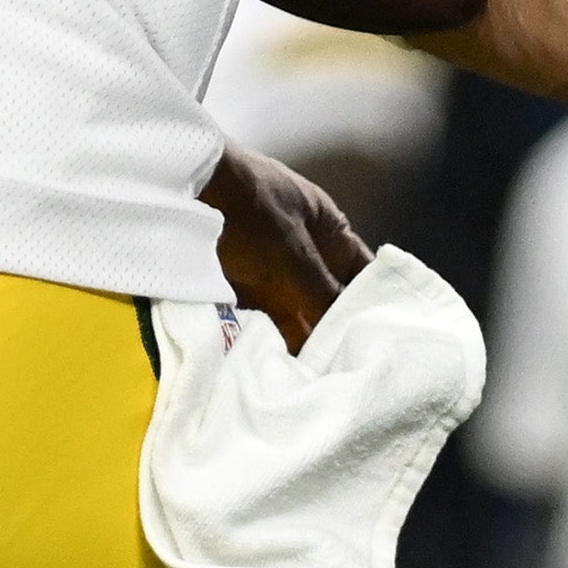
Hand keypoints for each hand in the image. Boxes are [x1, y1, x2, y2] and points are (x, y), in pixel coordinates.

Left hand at [201, 146, 371, 352]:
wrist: (181, 194)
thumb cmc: (248, 208)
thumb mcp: (293, 250)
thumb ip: (322, 290)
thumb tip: (347, 327)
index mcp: (327, 228)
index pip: (363, 269)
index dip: (376, 298)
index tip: (386, 334)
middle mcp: (306, 252)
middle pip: (332, 296)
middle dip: (340, 327)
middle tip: (354, 364)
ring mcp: (276, 272)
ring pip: (303, 312)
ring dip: (311, 338)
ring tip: (325, 373)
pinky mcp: (247, 291)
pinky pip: (272, 321)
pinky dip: (281, 340)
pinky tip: (292, 365)